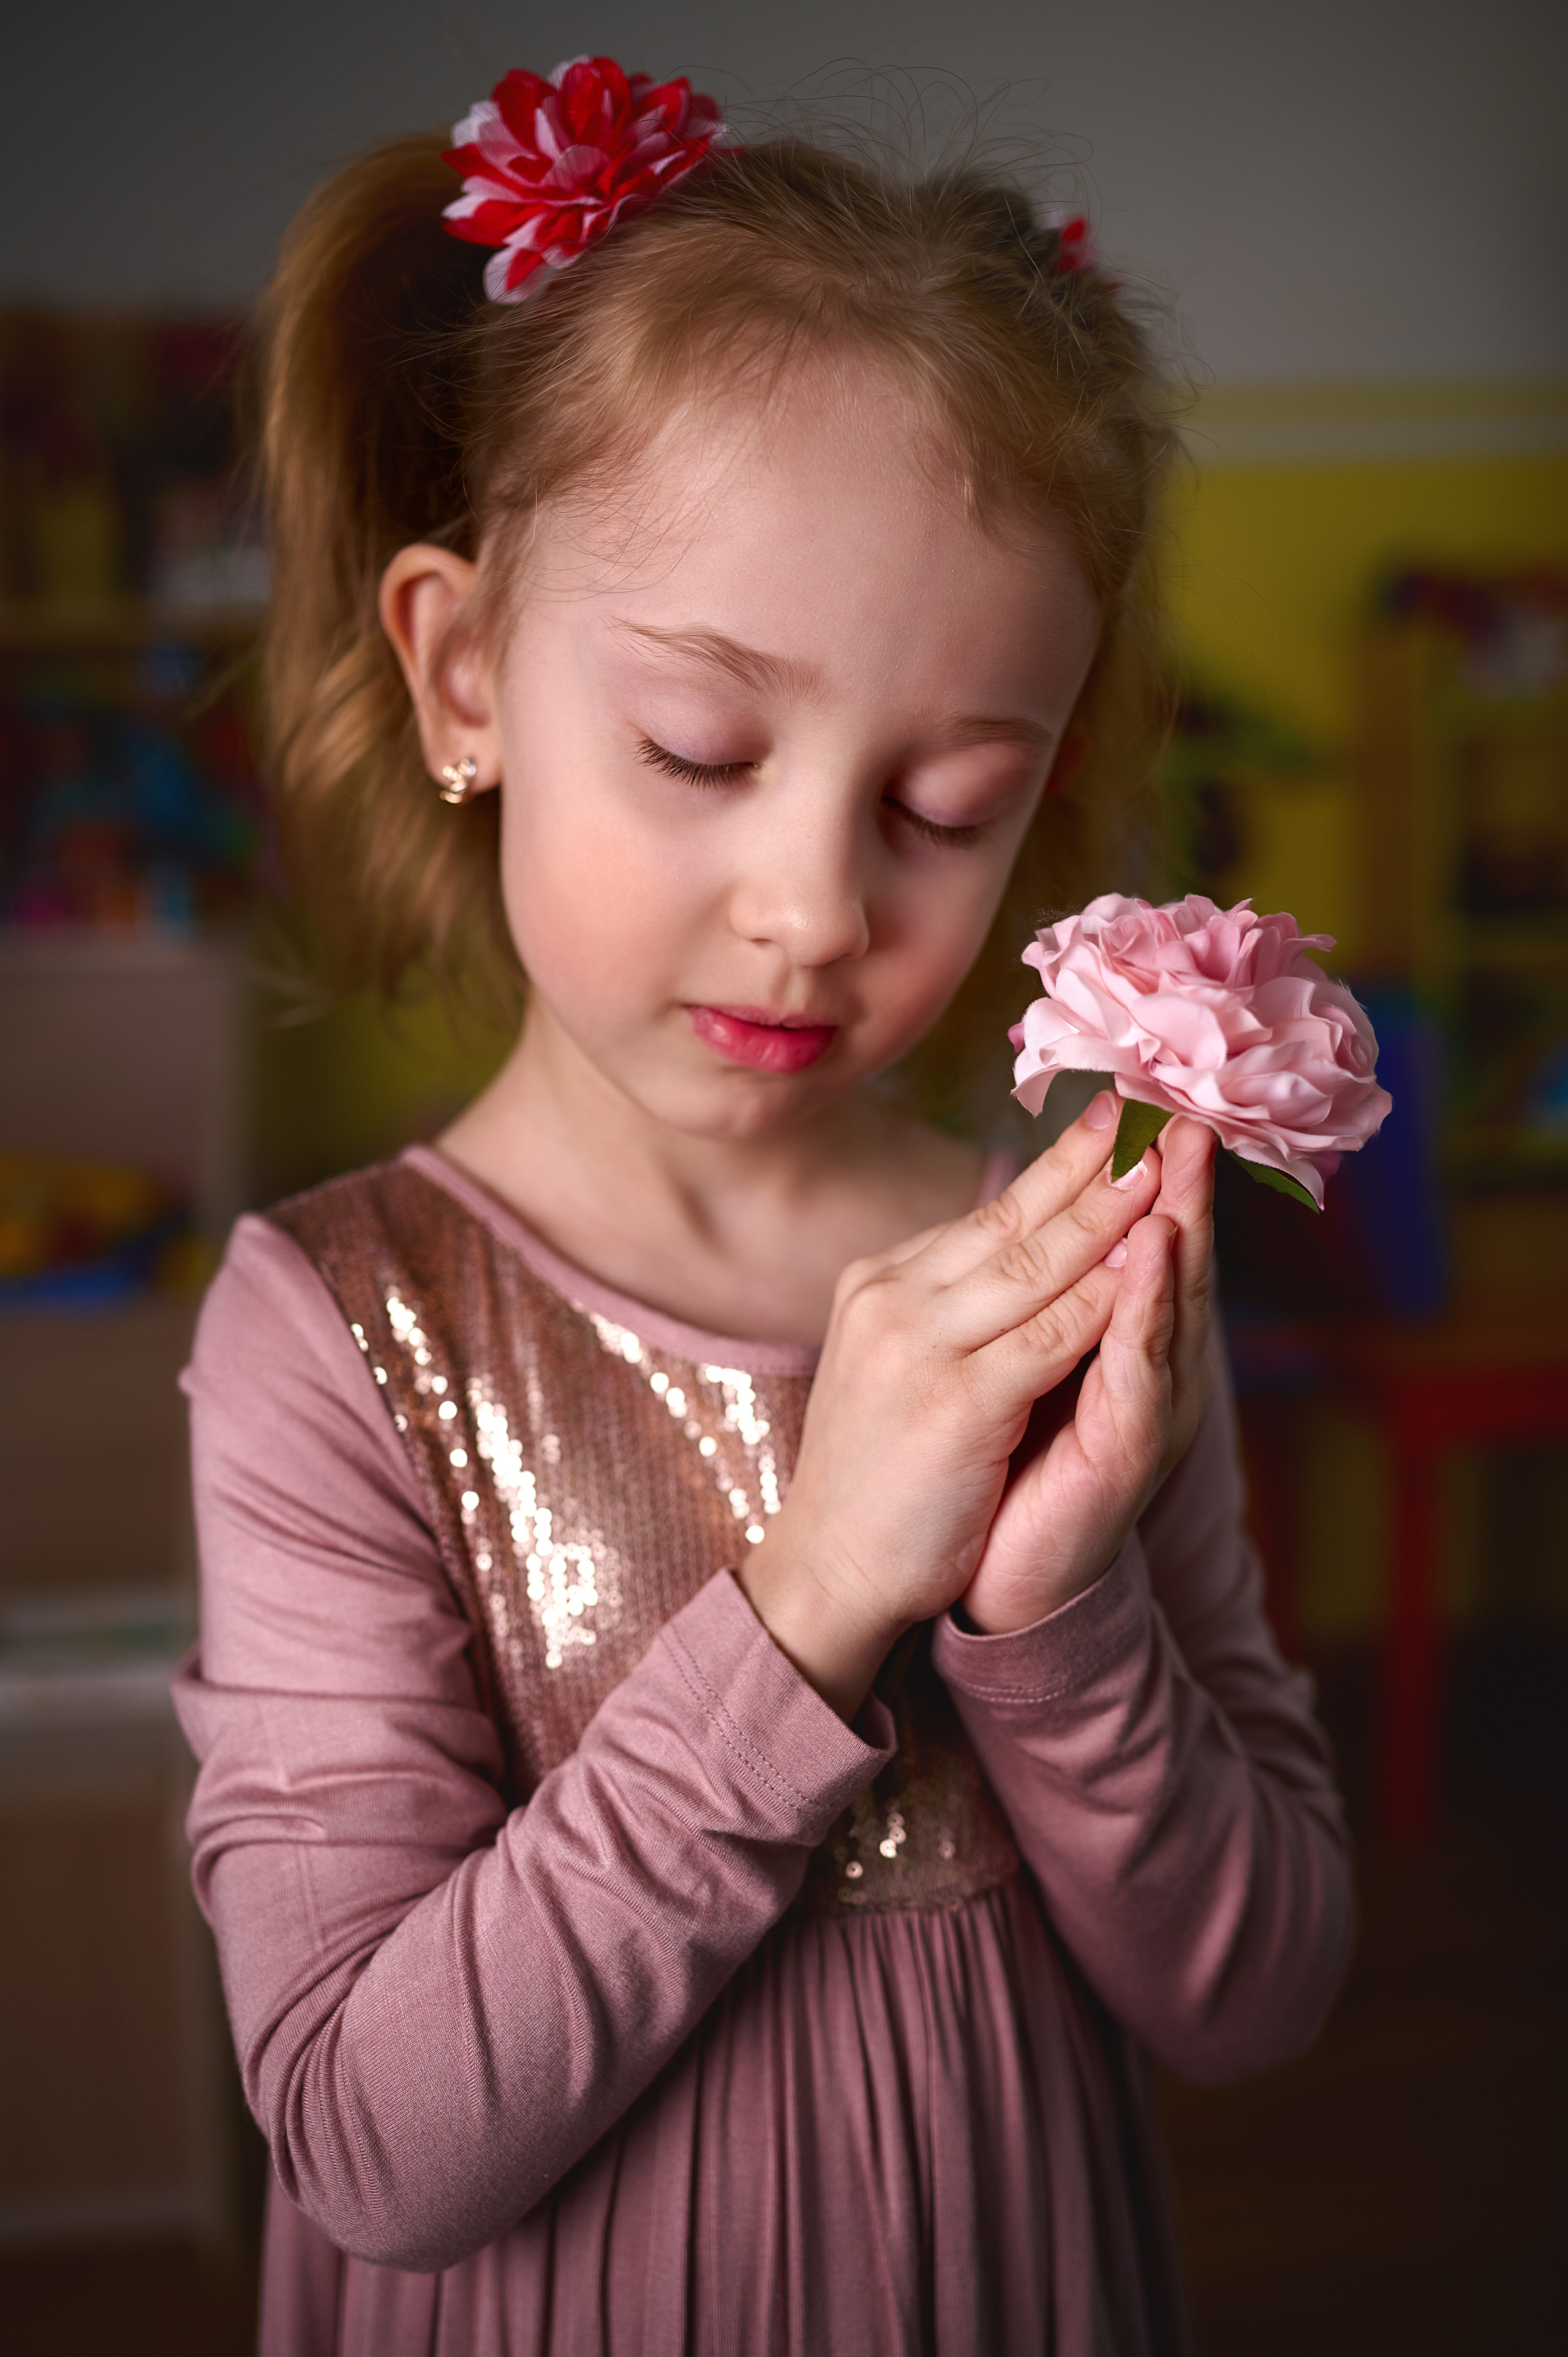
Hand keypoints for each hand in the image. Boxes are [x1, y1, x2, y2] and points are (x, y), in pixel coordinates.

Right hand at [738, 1094, 1176, 1716]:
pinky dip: (1107, 1297)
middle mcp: (895, 1297)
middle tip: (1160, 1109)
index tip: (1119, 1120)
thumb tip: (1020, 1249)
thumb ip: (952, 1306)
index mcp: (884, 1284)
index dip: (1063, 1164)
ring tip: (1170, 1163)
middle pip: (1017, 1217)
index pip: (991, 1212)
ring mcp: (921, 1345)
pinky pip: (1052, 1335)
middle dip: (1097, 1162)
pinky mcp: (955, 1401)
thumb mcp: (901, 1363)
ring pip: (1040, 1262)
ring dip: (1114, 1210)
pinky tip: (1151, 1265)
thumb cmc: (878, 1475)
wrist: (827, 1570)